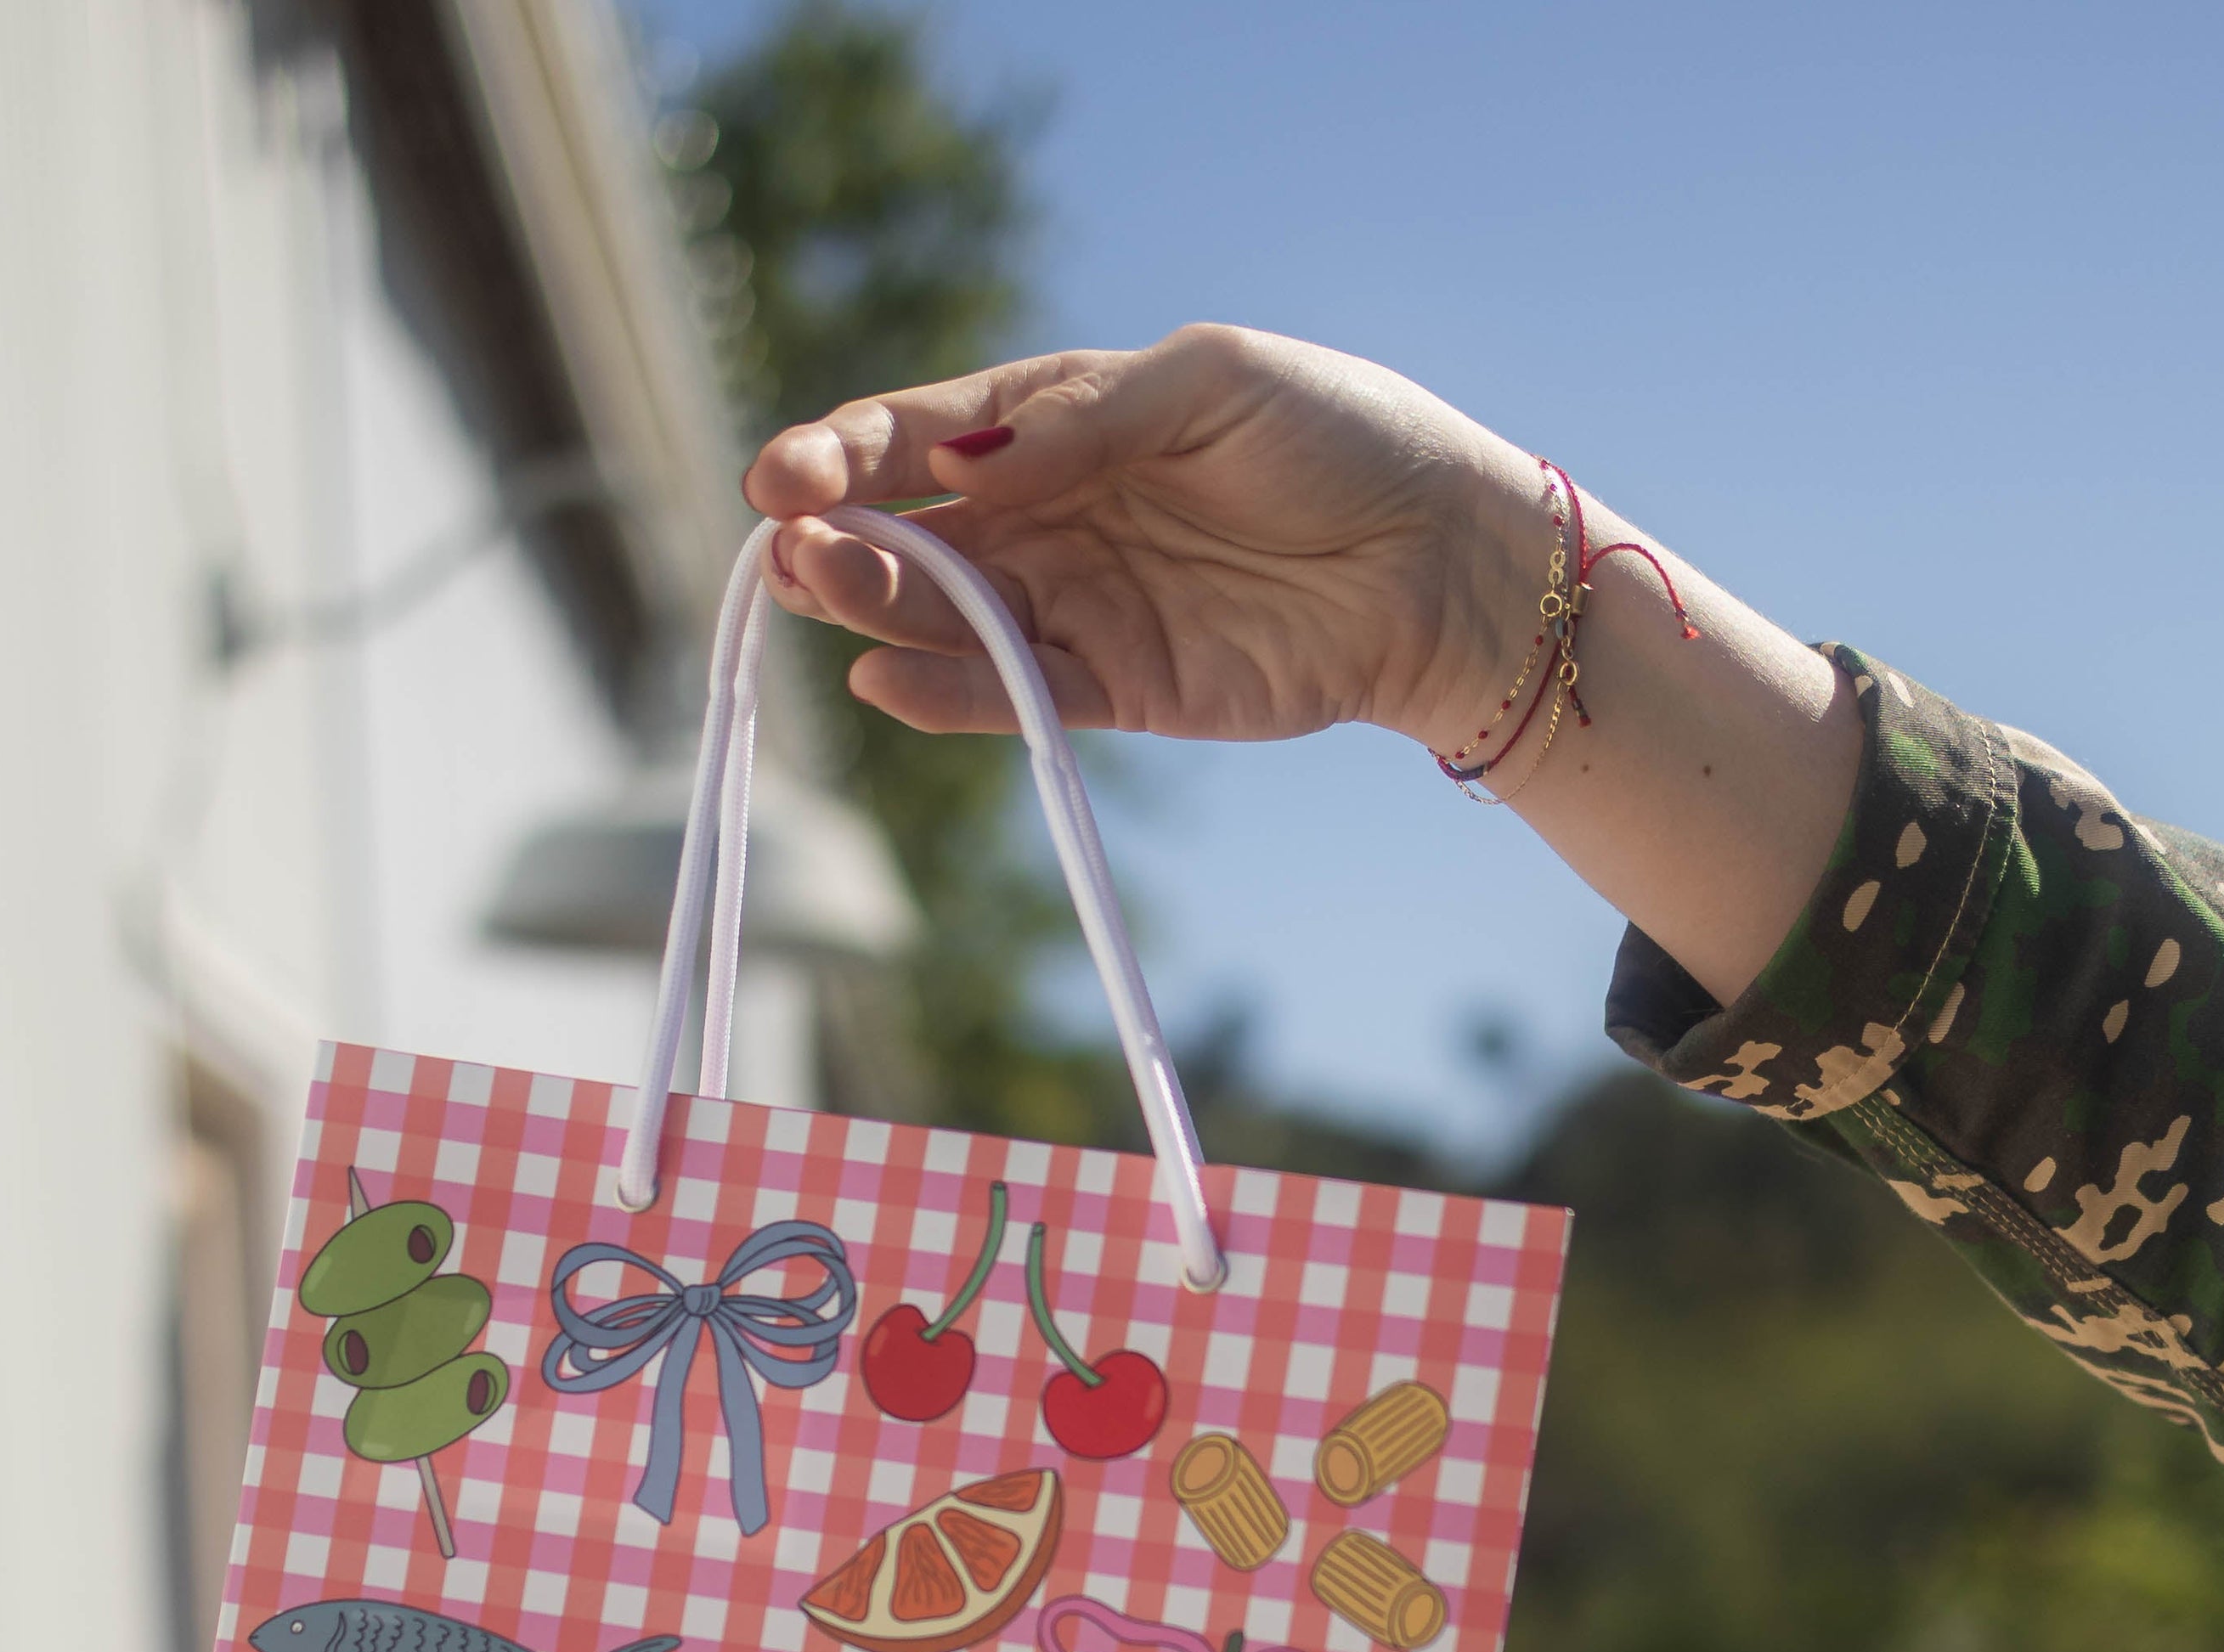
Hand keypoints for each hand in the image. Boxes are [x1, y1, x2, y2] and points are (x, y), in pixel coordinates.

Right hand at [745, 326, 1546, 758]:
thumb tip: (962, 465)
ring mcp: (1076, 605)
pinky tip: (886, 678)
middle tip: (784, 547)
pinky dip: (950, 693)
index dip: (846, 451)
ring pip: (947, 613)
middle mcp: (1049, 515)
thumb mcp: (1212, 386)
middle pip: (913, 532)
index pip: (923, 435)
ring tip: (811, 588)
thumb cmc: (1340, 438)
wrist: (1440, 559)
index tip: (783, 473)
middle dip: (837, 537)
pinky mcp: (1116, 688)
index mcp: (1059, 421)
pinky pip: (1015, 693)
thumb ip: (1084, 422)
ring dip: (874, 606)